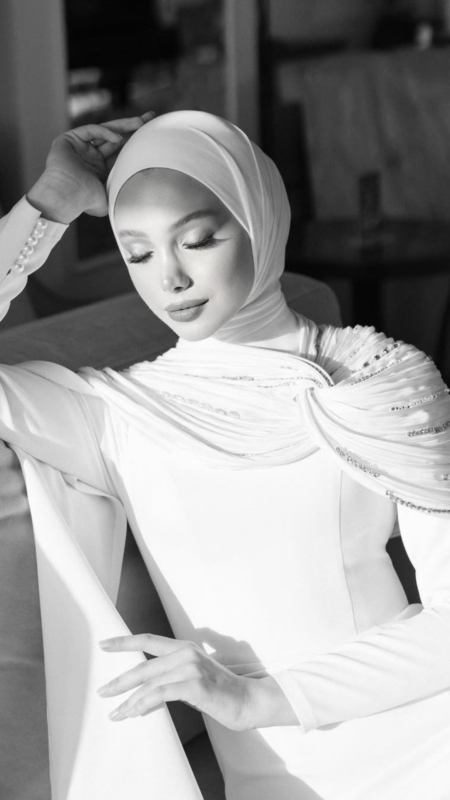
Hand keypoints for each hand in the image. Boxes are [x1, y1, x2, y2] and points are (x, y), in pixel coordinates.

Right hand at [27, 111, 154, 223]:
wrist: (66, 198)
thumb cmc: (85, 202)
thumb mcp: (110, 196)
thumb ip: (122, 192)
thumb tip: (141, 195)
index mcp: (100, 169)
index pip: (121, 151)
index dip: (135, 142)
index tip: (153, 135)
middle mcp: (91, 156)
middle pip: (116, 138)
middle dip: (133, 128)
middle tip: (150, 118)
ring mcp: (80, 147)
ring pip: (105, 131)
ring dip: (123, 125)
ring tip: (140, 122)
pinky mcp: (69, 139)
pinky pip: (90, 130)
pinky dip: (104, 131)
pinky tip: (118, 138)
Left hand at [97, 633, 295, 730]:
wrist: (247, 700)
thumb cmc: (220, 692)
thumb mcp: (192, 680)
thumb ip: (169, 681)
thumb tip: (141, 699)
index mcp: (184, 647)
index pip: (148, 639)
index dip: (124, 641)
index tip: (103, 644)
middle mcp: (185, 652)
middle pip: (143, 664)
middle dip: (119, 681)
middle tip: (102, 692)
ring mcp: (190, 666)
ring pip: (149, 682)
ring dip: (129, 700)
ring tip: (116, 713)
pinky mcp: (194, 684)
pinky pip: (161, 694)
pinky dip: (144, 703)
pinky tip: (134, 712)